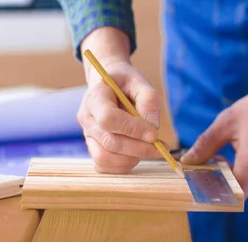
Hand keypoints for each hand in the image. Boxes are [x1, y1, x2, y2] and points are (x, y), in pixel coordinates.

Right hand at [78, 27, 163, 173]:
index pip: (108, 118)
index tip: (154, 134)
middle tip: (160, 146)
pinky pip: (104, 165)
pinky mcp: (93, 146)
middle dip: (138, 148)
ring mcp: (87, 134)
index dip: (132, 129)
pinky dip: (124, 165)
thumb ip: (148, 100)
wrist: (108, 85)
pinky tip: (137, 153)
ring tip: (148, 149)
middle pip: (108, 141)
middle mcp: (87, 118)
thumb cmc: (125, 82)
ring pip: (104, 157)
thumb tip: (153, 126)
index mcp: (95, 97)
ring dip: (131, 158)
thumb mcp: (140, 81)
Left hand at [180, 59, 247, 197]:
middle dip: (220, 184)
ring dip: (232, 179)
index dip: (214, 190)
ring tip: (222, 157)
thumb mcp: (225, 123)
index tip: (200, 178)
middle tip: (207, 166)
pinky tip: (237, 155)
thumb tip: (186, 160)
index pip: (233, 192)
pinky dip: (244, 175)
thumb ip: (205, 145)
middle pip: (239, 193)